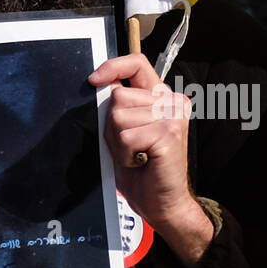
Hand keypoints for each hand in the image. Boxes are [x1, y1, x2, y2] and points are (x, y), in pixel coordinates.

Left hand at [88, 54, 214, 265]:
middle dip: (112, 125)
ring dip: (119, 142)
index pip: (137, 64)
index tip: (94, 80)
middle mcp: (172, 102)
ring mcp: (172, 116)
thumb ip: (119, 108)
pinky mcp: (168, 133)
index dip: (112, 67)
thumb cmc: (143, 171)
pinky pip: (127, 136)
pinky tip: (140, 162)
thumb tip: (100, 85)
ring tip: (136, 155)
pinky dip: (126, 154)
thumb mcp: (125, 132)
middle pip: (118, 97)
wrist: (163, 203)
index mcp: (162, 98)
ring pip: (119, 116)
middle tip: (129, 147)